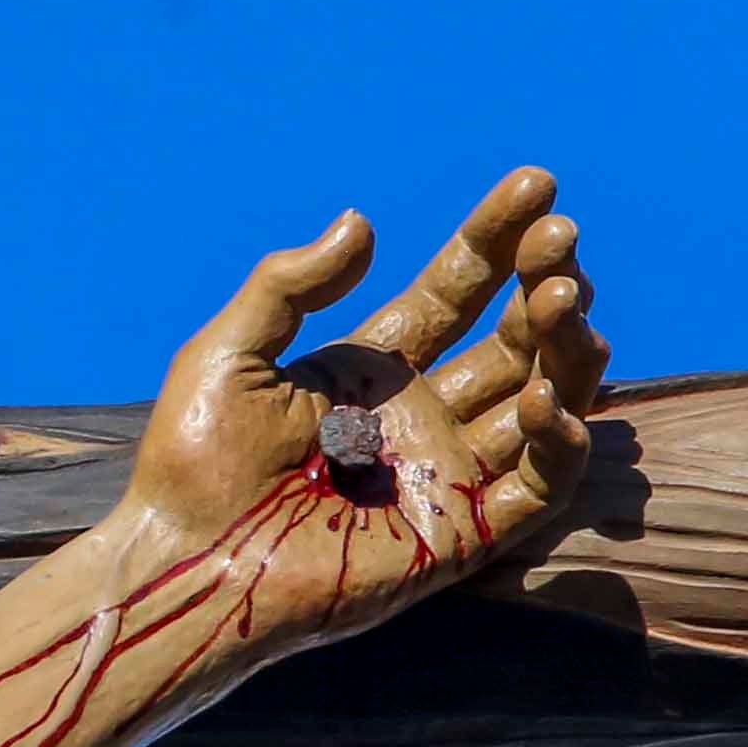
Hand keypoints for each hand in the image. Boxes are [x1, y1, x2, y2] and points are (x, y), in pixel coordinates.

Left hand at [125, 170, 607, 659]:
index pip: (455, 290)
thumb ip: (290, 286)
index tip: (535, 184)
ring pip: (541, 399)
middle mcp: (420, 415)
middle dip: (542, 285)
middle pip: (511, 338)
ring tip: (562, 299)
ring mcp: (446, 472)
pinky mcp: (463, 532)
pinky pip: (537, 484)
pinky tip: (542, 399)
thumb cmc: (190, 463)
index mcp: (371, 370)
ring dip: (563, 349)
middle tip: (560, 239)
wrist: (184, 561)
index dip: (494, 240)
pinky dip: (557, 442)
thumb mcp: (228, 354)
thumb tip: (360, 221)